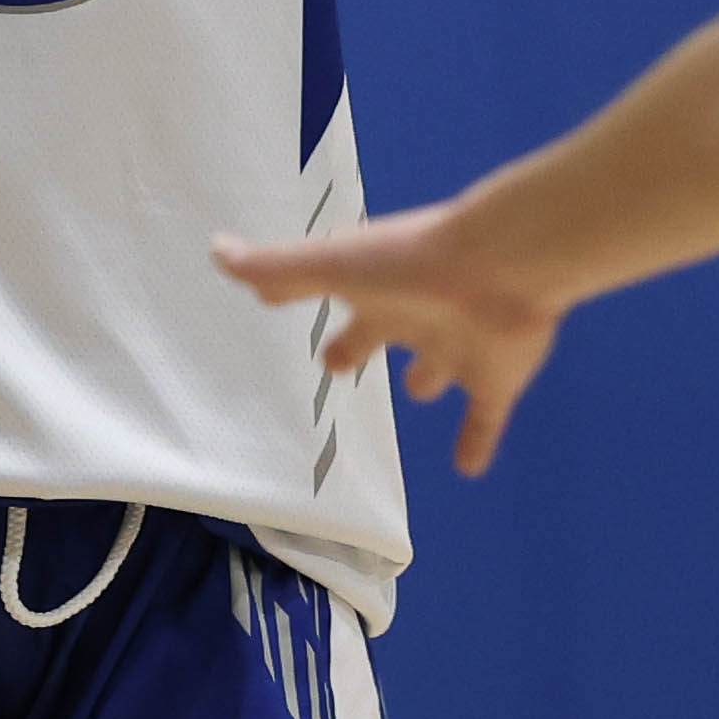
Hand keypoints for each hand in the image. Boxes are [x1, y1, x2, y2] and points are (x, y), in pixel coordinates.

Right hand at [216, 206, 560, 476]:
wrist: (502, 264)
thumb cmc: (410, 263)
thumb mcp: (334, 265)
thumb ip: (278, 269)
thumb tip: (216, 249)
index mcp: (378, 294)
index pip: (342, 310)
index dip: (320, 319)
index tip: (297, 324)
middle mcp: (418, 317)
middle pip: (383, 335)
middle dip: (362, 346)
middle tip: (340, 364)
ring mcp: (461, 347)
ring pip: (440, 369)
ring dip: (431, 381)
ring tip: (422, 394)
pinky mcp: (498, 378)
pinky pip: (485, 418)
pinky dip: (476, 441)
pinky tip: (468, 468)